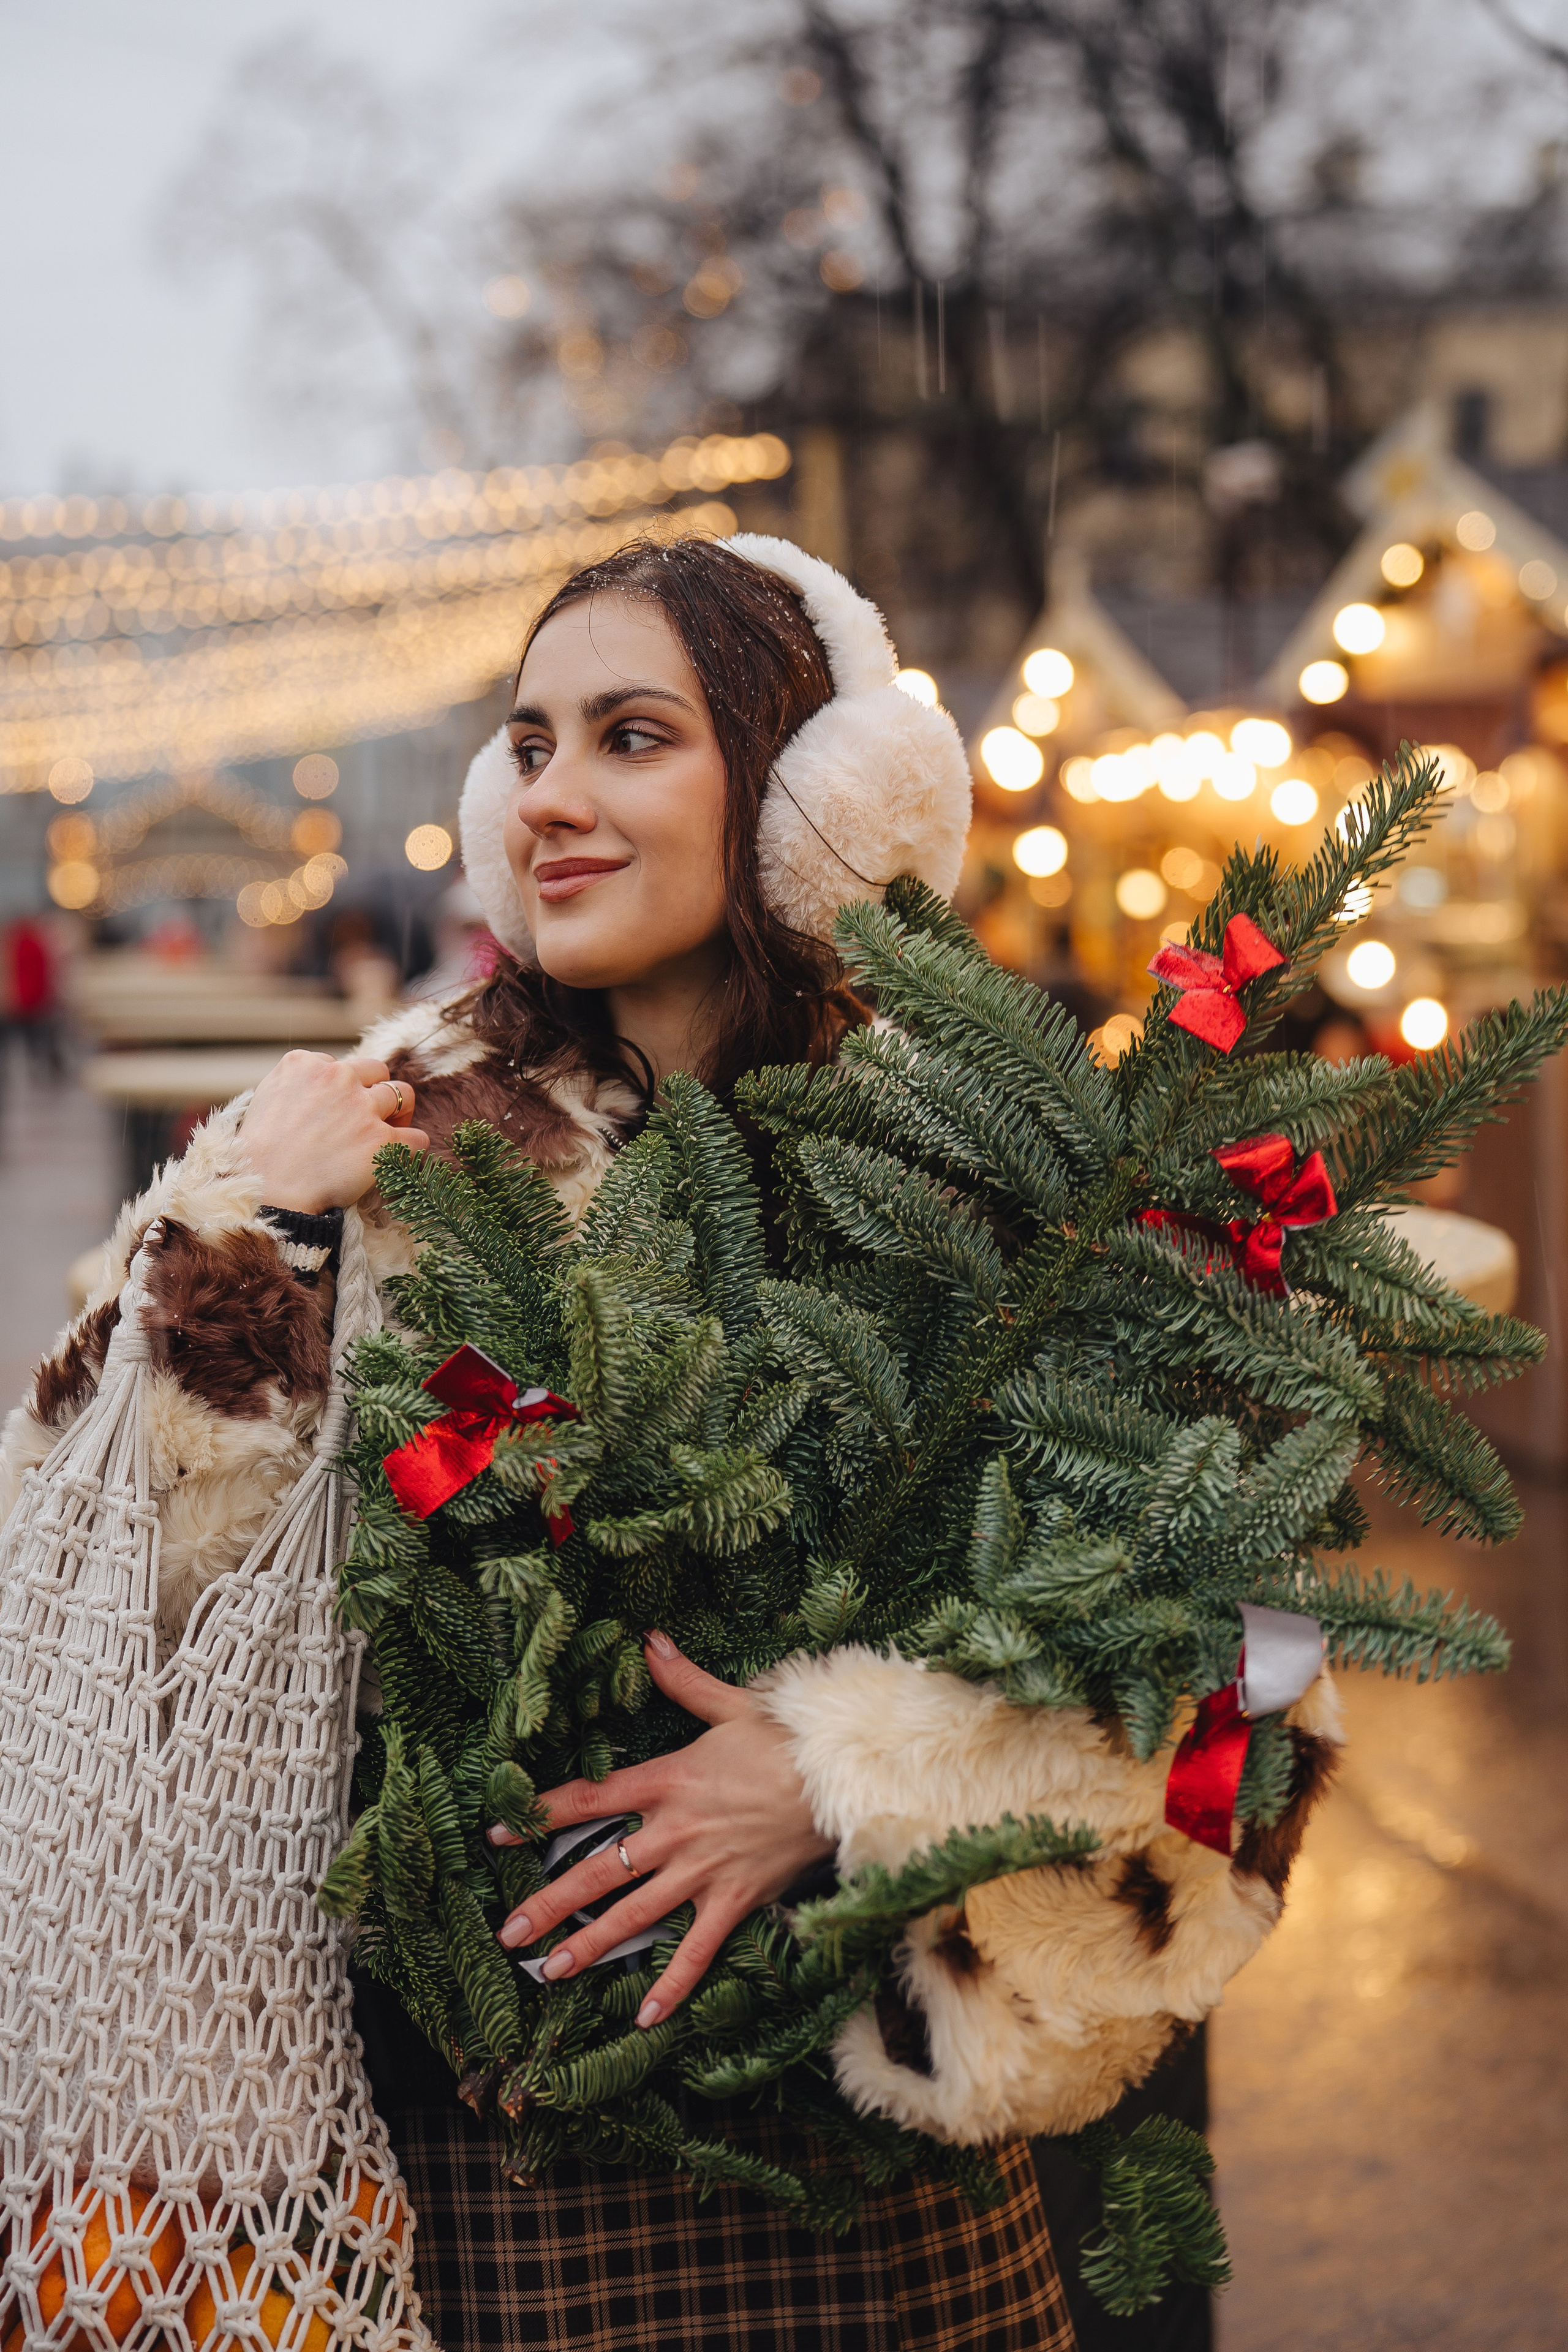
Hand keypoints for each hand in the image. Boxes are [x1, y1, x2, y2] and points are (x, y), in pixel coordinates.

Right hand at [237, 1050, 428, 1213]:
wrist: (266, 1189)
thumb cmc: (259, 1154)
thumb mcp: (265, 1099)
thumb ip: (296, 1085)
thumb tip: (322, 1090)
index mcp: (305, 1063)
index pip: (340, 1065)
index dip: (343, 1089)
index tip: (334, 1114)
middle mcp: (338, 1077)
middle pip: (377, 1071)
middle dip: (376, 1092)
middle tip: (369, 1120)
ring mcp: (363, 1107)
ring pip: (402, 1095)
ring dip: (397, 1115)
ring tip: (384, 1138)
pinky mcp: (382, 1139)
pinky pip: (417, 1137)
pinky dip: (412, 1148)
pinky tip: (398, 1160)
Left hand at [489, 1633, 832, 2028]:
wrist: (844, 1779)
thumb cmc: (788, 1739)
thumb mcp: (732, 1704)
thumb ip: (684, 1679)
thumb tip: (650, 1640)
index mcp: (667, 1780)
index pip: (588, 1800)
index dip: (539, 1817)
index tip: (497, 1835)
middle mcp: (675, 1831)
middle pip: (598, 1871)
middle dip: (549, 1903)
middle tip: (507, 1932)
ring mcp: (703, 1870)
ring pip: (634, 1915)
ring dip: (590, 1946)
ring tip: (549, 1971)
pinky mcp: (735, 1900)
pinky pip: (697, 1950)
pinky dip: (671, 1985)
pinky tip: (644, 2016)